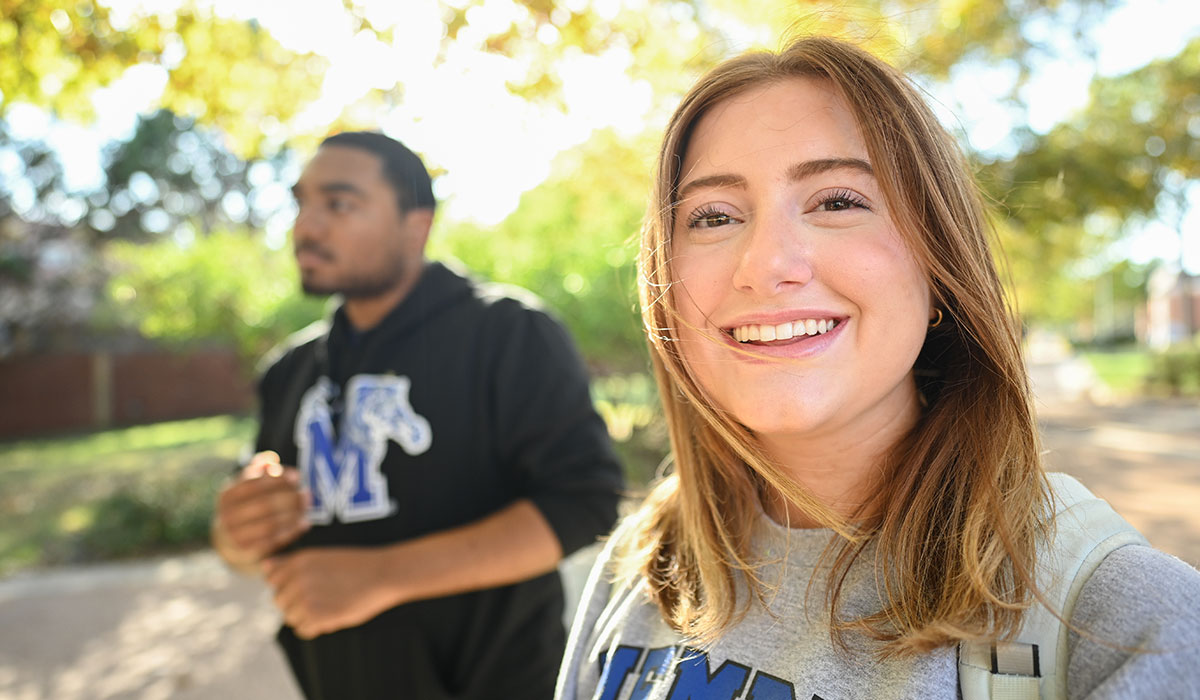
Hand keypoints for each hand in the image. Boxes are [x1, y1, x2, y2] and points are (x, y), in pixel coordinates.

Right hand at [214, 451, 309, 564]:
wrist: (231, 539)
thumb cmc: (247, 504)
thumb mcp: (248, 486)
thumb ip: (259, 471)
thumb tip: (271, 460)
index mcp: (227, 494)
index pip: (254, 484)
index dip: (278, 479)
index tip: (297, 477)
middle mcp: (227, 515)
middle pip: (264, 505)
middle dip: (289, 498)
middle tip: (307, 494)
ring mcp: (235, 535)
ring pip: (270, 524)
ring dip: (293, 515)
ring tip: (307, 508)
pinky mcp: (246, 551)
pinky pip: (273, 541)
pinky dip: (291, 532)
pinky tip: (304, 523)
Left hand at [261, 548, 400, 638]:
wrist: (383, 574)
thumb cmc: (354, 566)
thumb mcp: (320, 556)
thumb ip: (289, 562)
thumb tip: (263, 567)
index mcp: (299, 560)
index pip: (273, 580)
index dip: (290, 584)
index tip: (311, 583)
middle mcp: (298, 577)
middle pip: (280, 602)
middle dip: (297, 603)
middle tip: (324, 597)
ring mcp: (306, 597)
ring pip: (291, 618)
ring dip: (308, 617)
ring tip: (330, 605)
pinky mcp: (317, 615)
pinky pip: (303, 630)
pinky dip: (317, 628)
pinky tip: (333, 616)